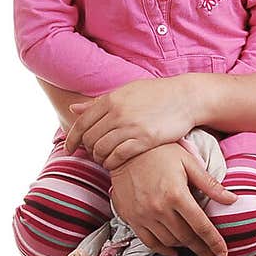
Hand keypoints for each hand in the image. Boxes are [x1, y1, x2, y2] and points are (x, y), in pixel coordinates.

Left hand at [64, 76, 204, 167]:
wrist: (186, 98)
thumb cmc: (156, 94)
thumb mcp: (126, 91)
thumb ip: (99, 102)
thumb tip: (73, 108)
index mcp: (111, 99)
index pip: (81, 123)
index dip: (71, 139)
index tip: (69, 148)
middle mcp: (117, 113)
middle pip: (90, 138)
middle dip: (87, 150)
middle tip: (93, 154)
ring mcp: (131, 127)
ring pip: (102, 149)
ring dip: (99, 158)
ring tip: (104, 159)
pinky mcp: (145, 140)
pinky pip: (118, 156)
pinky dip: (112, 163)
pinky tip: (115, 163)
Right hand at [109, 144, 235, 255]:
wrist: (124, 150)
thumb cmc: (160, 152)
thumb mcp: (188, 162)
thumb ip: (210, 184)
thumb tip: (233, 200)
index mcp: (177, 194)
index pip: (201, 226)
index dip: (214, 242)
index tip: (224, 253)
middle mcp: (159, 208)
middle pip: (186, 237)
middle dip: (202, 249)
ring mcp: (143, 215)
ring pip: (169, 241)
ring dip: (184, 248)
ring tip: (195, 248)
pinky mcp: (131, 217)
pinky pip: (149, 241)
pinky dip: (162, 249)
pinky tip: (173, 251)